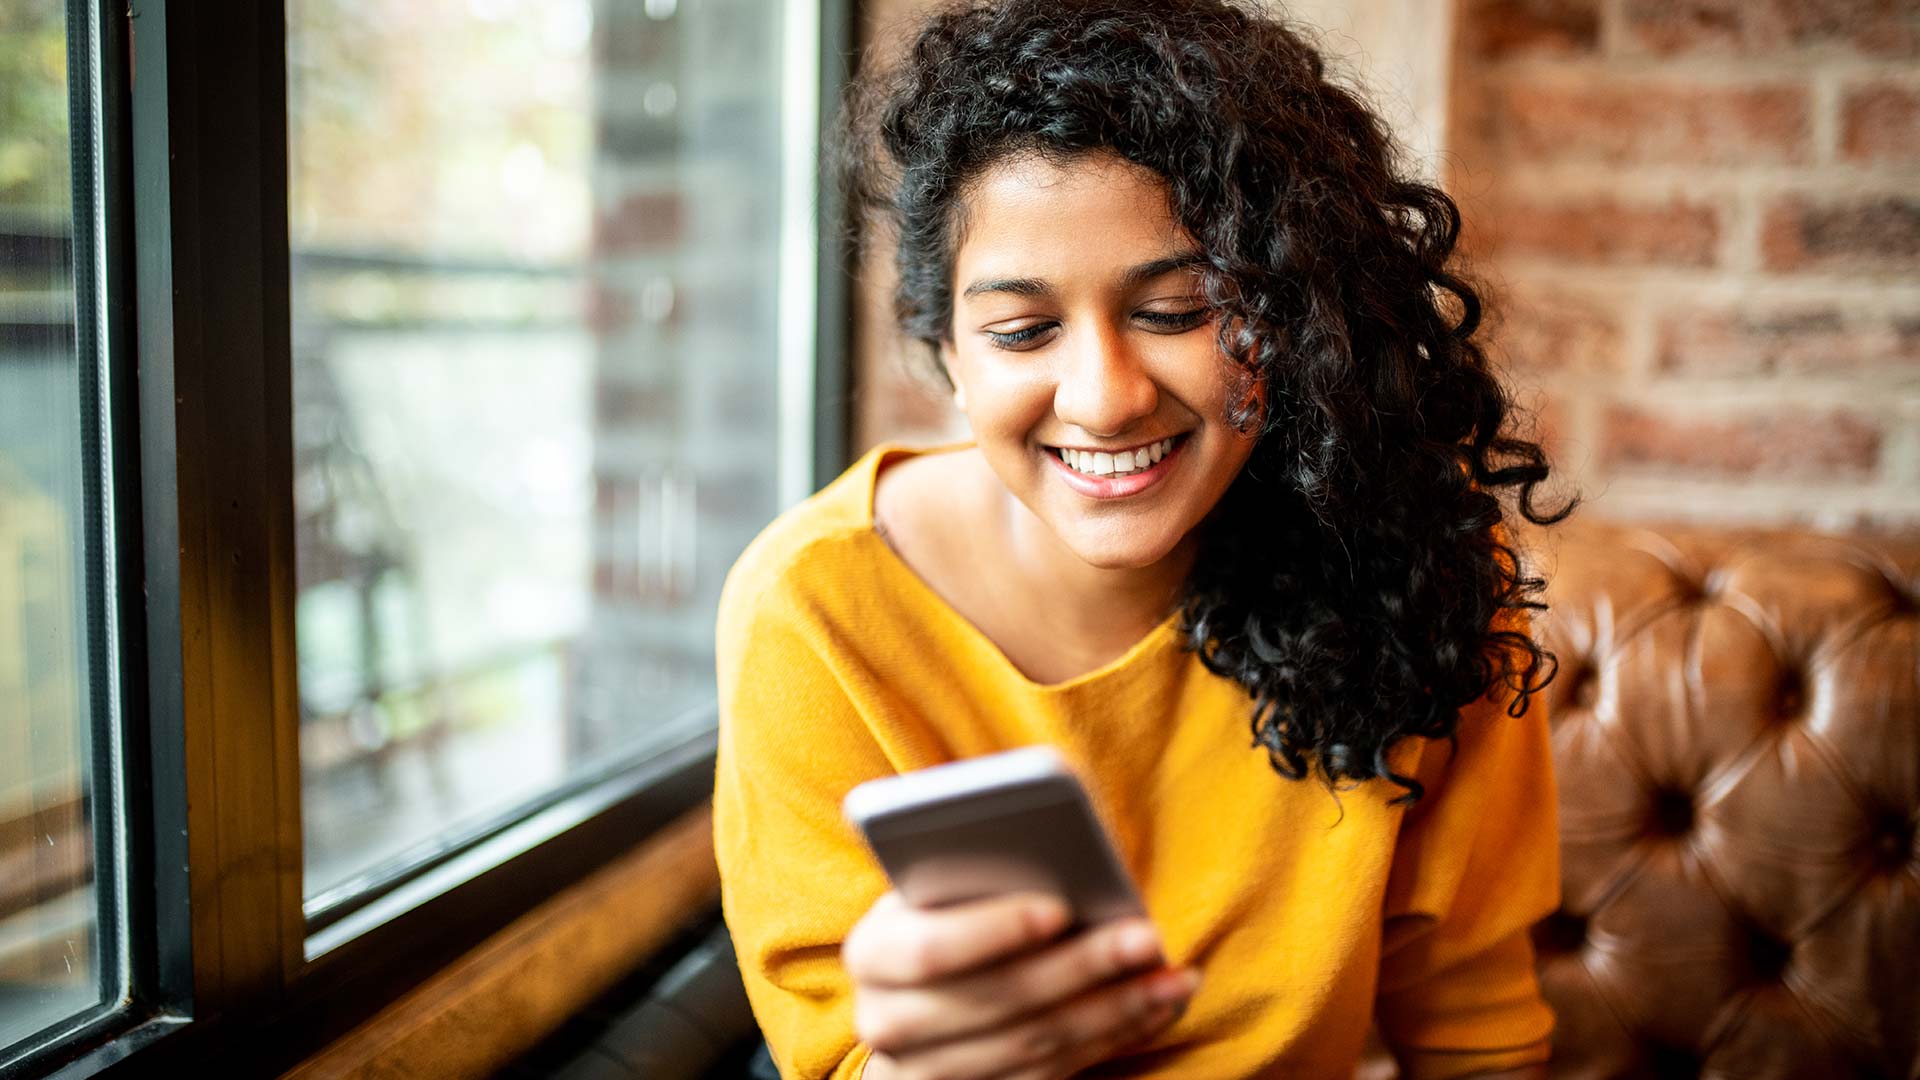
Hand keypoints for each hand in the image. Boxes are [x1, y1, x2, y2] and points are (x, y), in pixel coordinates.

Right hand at [844, 891, 1199, 1079]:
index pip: (929, 950)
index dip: (994, 931)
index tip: (1059, 907)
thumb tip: (1054, 840)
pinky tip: (1156, 1005)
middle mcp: (888, 1023)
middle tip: (1147, 937)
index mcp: (872, 954)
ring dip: (1115, 1009)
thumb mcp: (938, 887)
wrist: (913, 1000)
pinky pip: (1053, 1075)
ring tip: (1174, 975)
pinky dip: (1112, 1037)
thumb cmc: (940, 914)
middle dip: (1081, 968)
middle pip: (998, 1003)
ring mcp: (930, 1073)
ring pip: (1035, 1046)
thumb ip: (974, 867)